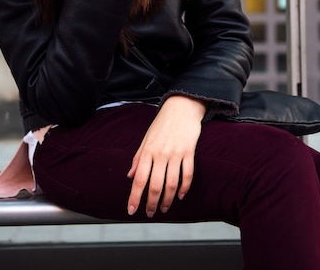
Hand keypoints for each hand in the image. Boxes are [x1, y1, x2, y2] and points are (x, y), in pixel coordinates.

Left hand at [127, 96, 206, 217]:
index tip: (131, 210)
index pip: (139, 179)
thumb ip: (138, 158)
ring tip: (164, 207)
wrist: (181, 107)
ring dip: (168, 199)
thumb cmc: (162, 123)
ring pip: (172, 184)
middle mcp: (161, 153)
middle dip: (151, 203)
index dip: (134, 196)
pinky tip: (181, 195)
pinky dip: (184, 188)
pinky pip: (187, 174)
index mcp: (147, 151)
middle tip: (150, 213)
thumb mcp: (146, 138)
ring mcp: (176, 153)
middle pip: (155, 185)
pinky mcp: (189, 151)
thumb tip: (130, 176)